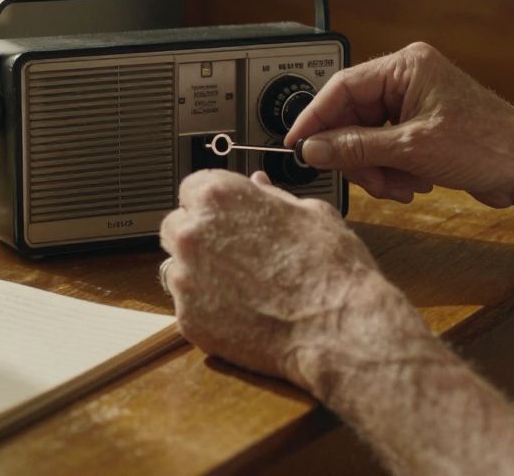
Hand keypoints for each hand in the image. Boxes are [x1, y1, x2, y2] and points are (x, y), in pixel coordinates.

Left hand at [160, 169, 437, 402]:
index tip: (225, 217)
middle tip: (234, 255)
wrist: (337, 328)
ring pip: (176, 268)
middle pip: (176, 227)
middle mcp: (192, 233)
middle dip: (199, 238)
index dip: (211, 205)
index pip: (191, 189)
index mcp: (218, 196)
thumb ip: (271, 196)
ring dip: (198, 273)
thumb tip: (257, 184)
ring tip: (240, 287)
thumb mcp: (309, 213)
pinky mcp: (188, 318)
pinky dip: (206, 308)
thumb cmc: (330, 269)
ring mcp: (186, 278)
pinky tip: (239, 311)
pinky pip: (186, 306)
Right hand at [286, 42, 513, 206]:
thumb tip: (313, 148)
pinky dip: (393, 170)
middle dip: (357, 154)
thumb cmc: (488, 145)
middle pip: (353, 117)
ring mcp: (415, 103)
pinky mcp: (422, 127)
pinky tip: (413, 183)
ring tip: (400, 185)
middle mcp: (408, 80)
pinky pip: (387, 148)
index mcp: (406, 67)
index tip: (297, 144)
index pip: (341, 86)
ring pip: (368, 138)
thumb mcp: (410, 149)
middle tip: (365, 178)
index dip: (314, 118)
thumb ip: (355, 148)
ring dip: (378, 168)